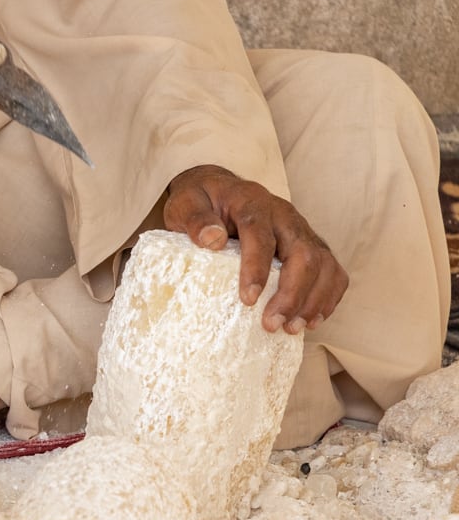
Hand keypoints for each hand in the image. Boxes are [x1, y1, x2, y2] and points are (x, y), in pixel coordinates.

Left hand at [164, 164, 348, 333]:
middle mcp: (284, 215)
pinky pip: (332, 270)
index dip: (257, 268)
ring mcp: (301, 230)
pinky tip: (311, 320)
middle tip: (272, 324)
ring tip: (292, 328)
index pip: (261, 234)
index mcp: (252, 202)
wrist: (218, 190)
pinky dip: (328, 296)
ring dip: (312, 300)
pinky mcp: (310, 245)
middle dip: (292, 293)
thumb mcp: (186, 203)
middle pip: (303, 252)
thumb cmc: (200, 202)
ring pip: (323, 263)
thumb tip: (212, 239)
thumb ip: (195, 219)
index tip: (248, 299)